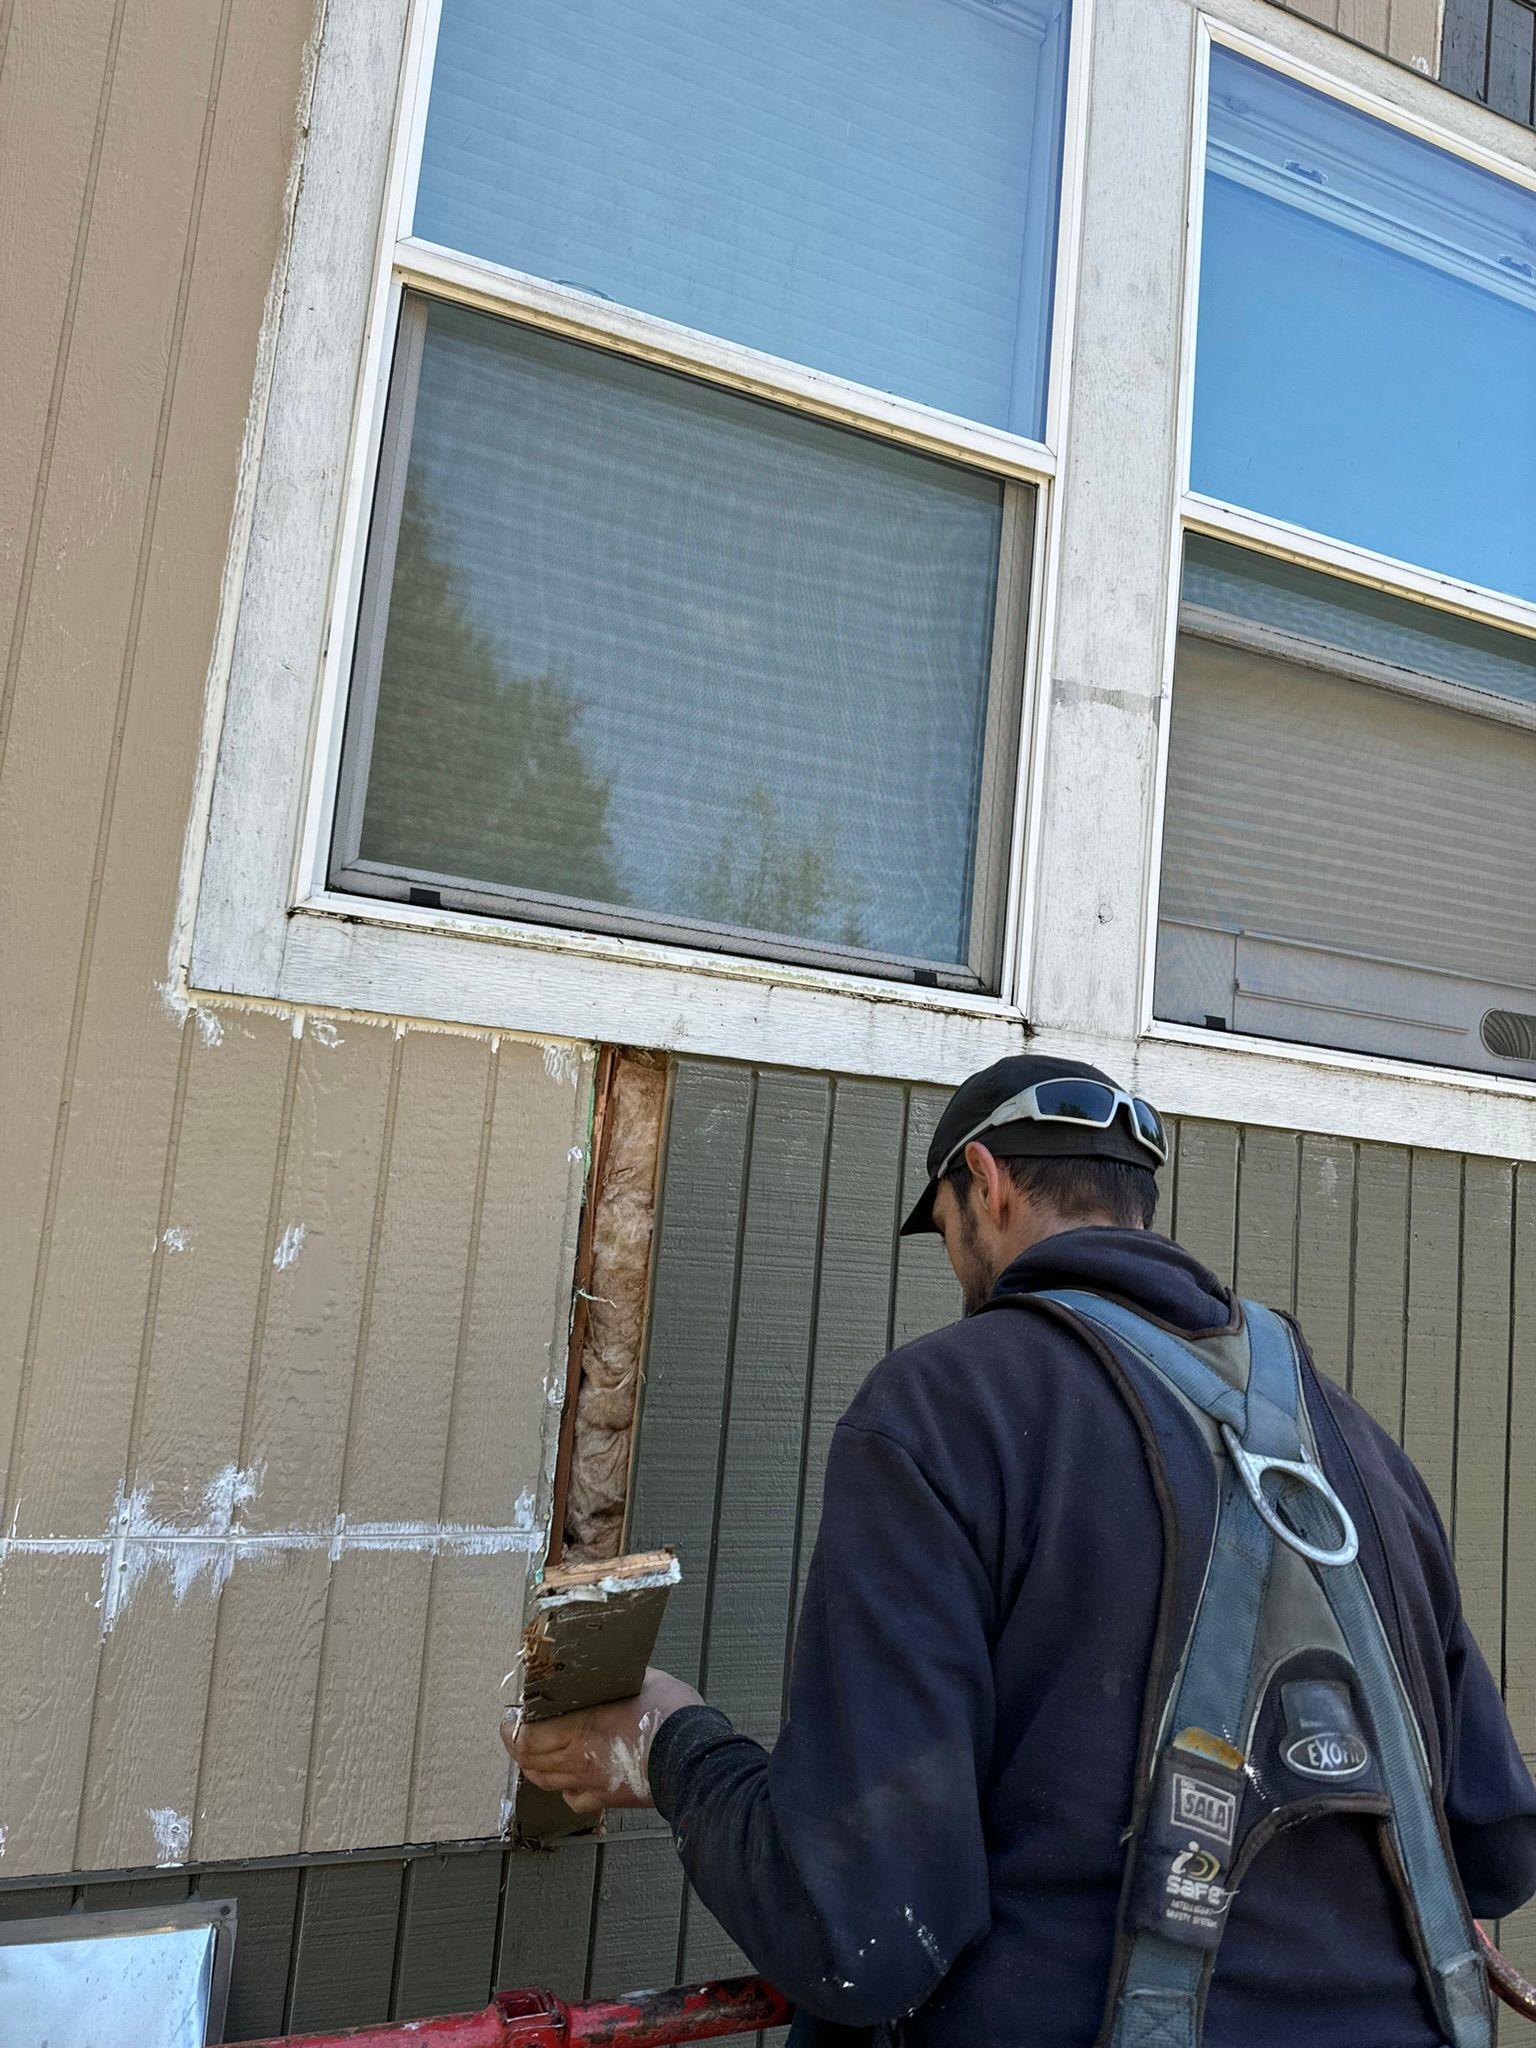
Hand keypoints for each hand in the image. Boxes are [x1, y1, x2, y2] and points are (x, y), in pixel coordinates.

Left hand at [502, 1667, 702, 1813]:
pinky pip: (575, 1800)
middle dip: (517, 1748)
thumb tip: (607, 1665)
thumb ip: (615, 1677)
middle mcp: (580, 1759)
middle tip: (515, 1734)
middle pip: (531, 1762)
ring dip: (534, 1769)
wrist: (694, 1758)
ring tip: (533, 1756)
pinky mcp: (609, 1797)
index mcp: (582, 1727)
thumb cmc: (671, 1717)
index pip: (528, 1738)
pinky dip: (564, 1790)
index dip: (512, 1730)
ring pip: (548, 1783)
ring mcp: (593, 1782)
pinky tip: (569, 1780)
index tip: (510, 1719)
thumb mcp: (641, 1679)